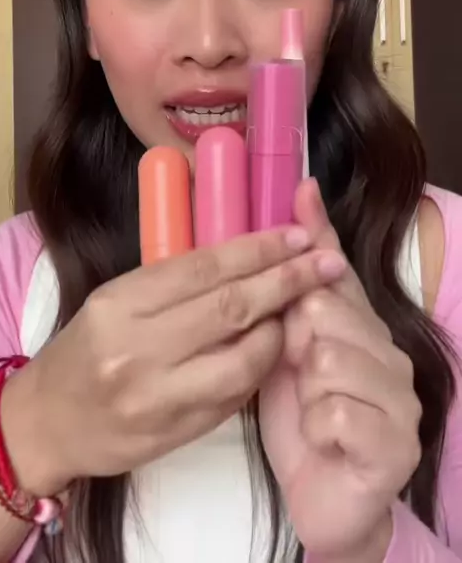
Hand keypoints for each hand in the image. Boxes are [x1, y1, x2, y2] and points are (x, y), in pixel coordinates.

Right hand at [1, 224, 341, 496]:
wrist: (48, 422)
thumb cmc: (86, 349)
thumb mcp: (116, 300)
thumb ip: (173, 282)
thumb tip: (244, 255)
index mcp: (121, 302)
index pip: (204, 267)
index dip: (259, 249)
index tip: (297, 236)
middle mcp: (138, 348)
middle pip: (231, 306)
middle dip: (288, 280)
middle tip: (326, 263)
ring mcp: (158, 396)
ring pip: (243, 357)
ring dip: (282, 329)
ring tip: (305, 309)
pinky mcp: (176, 432)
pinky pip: (235, 395)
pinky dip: (261, 367)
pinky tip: (275, 347)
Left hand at [259, 179, 421, 560]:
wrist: (324, 497)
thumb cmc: (304, 420)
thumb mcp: (288, 353)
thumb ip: (293, 292)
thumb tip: (298, 209)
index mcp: (362, 327)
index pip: (337, 271)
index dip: (316, 237)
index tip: (301, 190)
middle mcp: (389, 353)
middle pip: (326, 312)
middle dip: (296, 342)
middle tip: (299, 371)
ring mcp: (400, 398)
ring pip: (330, 362)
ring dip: (306, 392)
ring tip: (313, 408)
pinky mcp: (396, 444)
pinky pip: (336, 414)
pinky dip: (317, 428)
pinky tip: (323, 437)